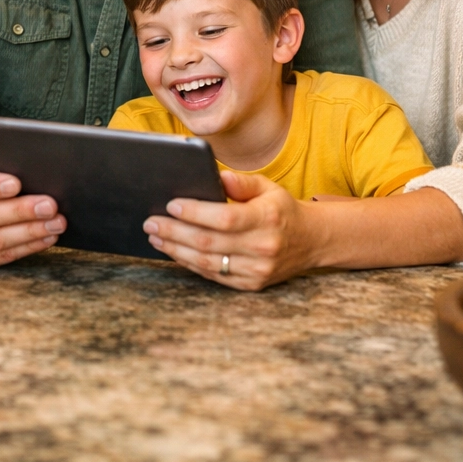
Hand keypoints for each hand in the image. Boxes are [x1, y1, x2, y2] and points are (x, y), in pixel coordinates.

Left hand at [143, 170, 316, 290]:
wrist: (311, 241)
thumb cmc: (281, 210)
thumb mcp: (268, 187)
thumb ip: (242, 182)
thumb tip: (216, 176)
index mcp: (267, 219)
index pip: (224, 218)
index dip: (194, 213)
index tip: (171, 205)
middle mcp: (263, 247)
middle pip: (209, 242)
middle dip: (174, 232)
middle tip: (151, 223)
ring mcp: (257, 270)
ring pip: (207, 263)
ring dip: (176, 250)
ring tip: (156, 238)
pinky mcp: (251, 284)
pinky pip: (213, 276)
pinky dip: (190, 264)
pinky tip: (175, 252)